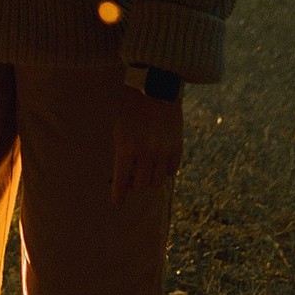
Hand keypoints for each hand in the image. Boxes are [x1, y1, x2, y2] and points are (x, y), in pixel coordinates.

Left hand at [111, 86, 184, 200]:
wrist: (155, 90)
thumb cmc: (131, 111)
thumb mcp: (119, 131)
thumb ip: (123, 155)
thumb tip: (125, 179)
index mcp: (126, 148)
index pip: (121, 182)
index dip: (118, 196)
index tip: (117, 205)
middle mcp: (145, 153)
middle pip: (140, 186)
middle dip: (134, 184)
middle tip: (131, 178)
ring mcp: (163, 152)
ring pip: (156, 181)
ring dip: (149, 178)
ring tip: (145, 168)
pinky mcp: (177, 148)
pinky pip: (171, 171)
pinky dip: (164, 170)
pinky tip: (159, 161)